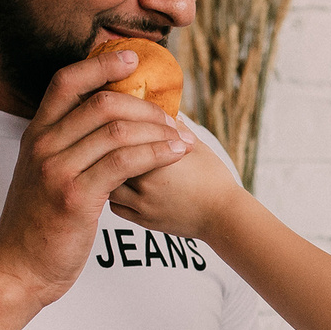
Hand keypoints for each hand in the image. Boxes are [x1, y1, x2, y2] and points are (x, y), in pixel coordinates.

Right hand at [0, 50, 188, 308]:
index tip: (132, 59)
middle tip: (173, 116)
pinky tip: (175, 155)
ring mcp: (57, 170)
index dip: (101, 64)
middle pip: (101, 102)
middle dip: (145, 105)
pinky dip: (156, 153)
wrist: (18, 269)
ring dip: (158, 130)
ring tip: (182, 139)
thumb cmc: (38, 227)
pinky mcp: (74, 196)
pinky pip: (124, 162)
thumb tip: (101, 129)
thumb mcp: (41, 178)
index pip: (66, 81)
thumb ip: (64, 150)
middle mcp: (43, 146)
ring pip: (116, 129)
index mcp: (35, 136)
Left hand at [109, 119, 247, 242]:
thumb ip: (174, 126)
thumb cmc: (214, 178)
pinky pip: (115, 206)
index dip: (117, 127)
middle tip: (106, 139)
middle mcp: (146, 182)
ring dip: (107, 172)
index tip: (117, 122)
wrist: (224, 216)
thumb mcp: (197, 146)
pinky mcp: (143, 220)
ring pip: (108, 183)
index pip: (123, 136)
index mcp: (159, 158)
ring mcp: (142, 204)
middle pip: (110, 159)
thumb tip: (157, 109)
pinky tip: (120, 184)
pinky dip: (114, 194)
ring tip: (111, 162)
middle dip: (107, 148)